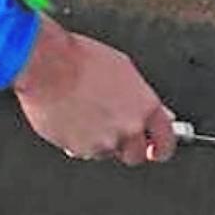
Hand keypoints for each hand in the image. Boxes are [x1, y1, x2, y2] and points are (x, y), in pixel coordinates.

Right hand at [12, 14, 178, 164]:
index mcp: (144, 106)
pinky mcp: (80, 149)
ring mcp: (105, 142)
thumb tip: (161, 113)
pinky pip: (83, 150)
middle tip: (113, 130)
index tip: (155, 150)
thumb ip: (142, 97)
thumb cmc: (82, 60)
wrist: (48, 65)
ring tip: (84, 111)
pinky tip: (70, 116)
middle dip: (127, 147)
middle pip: (136, 155)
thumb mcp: (123, 69)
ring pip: (106, 151)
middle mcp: (129, 128)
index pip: (165, 141)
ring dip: (99, 139)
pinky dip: (78, 139)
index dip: (161, 148)